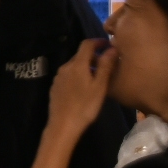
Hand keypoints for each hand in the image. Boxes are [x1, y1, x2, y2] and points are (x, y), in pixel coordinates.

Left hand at [31, 40, 114, 167]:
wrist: (63, 125)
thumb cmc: (85, 106)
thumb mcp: (100, 87)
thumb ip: (106, 66)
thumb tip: (112, 49)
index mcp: (77, 64)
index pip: (86, 44)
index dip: (98, 41)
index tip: (108, 44)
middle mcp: (65, 67)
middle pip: (80, 55)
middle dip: (94, 56)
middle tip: (107, 65)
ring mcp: (58, 77)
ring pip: (74, 66)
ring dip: (86, 67)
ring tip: (97, 78)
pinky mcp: (55, 87)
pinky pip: (69, 75)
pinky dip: (78, 75)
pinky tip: (84, 88)